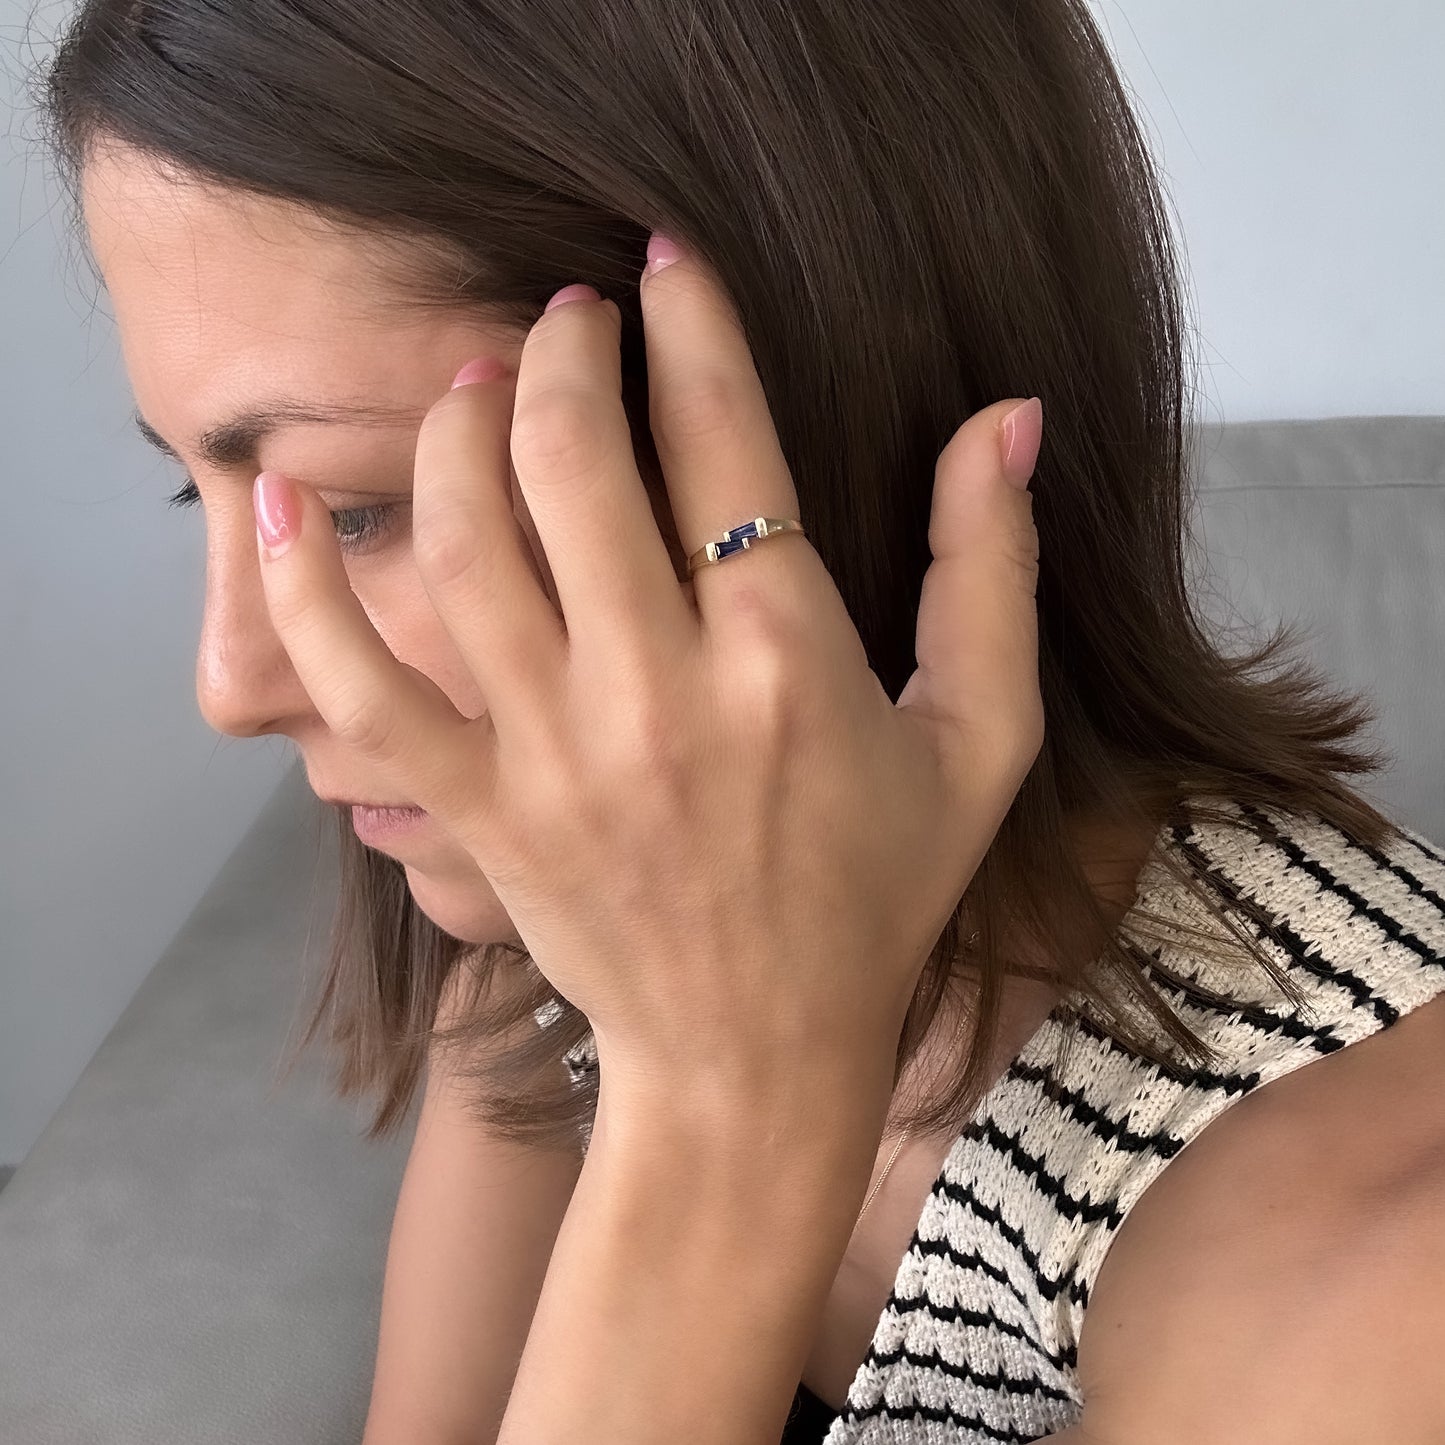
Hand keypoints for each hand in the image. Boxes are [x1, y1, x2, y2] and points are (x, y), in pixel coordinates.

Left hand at [251, 234, 1044, 1098]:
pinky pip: (364, 688)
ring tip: (475, 380)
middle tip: (568, 316)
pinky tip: (273, 505)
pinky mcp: (480, 811)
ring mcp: (554, 755)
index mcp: (787, 661)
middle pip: (571, 463)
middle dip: (560, 352)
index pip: (720, 440)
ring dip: (456, 431)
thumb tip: (1008, 417)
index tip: (663, 256)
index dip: (689, 322)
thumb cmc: (876, 896)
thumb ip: (991, 572)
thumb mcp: (981, 741)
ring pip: (464, 544)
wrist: (755, 1057)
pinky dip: (307, 593)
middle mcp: (659, 691)